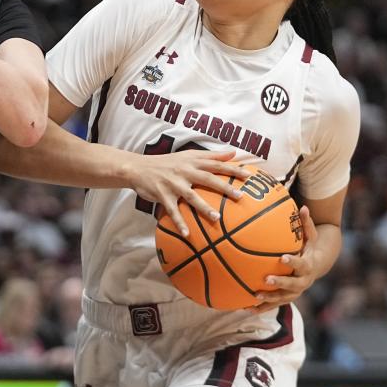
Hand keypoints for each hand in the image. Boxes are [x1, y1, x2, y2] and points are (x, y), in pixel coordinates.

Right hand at [129, 149, 249, 236]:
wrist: (138, 167)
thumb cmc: (166, 162)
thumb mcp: (187, 155)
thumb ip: (211, 155)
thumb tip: (234, 152)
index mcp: (192, 161)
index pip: (215, 164)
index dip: (232, 169)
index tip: (248, 176)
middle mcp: (184, 171)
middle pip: (207, 178)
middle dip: (224, 187)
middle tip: (240, 196)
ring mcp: (173, 183)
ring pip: (191, 196)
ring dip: (204, 207)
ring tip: (217, 218)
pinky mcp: (162, 194)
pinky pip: (172, 210)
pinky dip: (180, 222)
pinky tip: (187, 234)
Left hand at [251, 205, 318, 312]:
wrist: (315, 267)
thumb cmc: (308, 247)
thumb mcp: (310, 236)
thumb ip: (305, 223)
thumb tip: (302, 207)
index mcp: (307, 266)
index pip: (301, 265)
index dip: (293, 262)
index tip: (283, 258)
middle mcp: (303, 282)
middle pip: (292, 286)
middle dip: (280, 283)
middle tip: (266, 280)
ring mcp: (294, 292)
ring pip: (282, 298)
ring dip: (269, 300)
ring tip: (253, 296)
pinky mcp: (286, 298)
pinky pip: (273, 305)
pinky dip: (260, 308)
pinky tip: (244, 308)